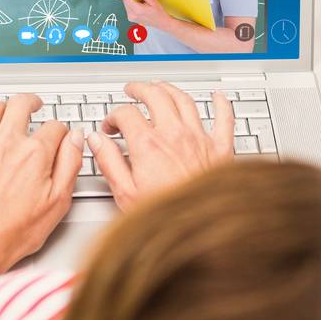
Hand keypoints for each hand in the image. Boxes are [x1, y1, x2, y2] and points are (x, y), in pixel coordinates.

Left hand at [0, 93, 82, 311]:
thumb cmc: (16, 230)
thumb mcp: (58, 201)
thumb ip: (70, 164)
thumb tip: (75, 139)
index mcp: (34, 153)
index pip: (54, 126)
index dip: (60, 131)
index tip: (60, 138)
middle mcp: (7, 143)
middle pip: (20, 104)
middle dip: (31, 102)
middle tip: (34, 105)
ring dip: (2, 107)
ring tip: (6, 111)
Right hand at [87, 80, 233, 209]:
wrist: (202, 232)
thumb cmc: (166, 218)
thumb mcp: (125, 194)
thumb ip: (108, 162)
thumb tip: (95, 141)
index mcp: (148, 145)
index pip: (126, 114)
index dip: (113, 116)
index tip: (109, 127)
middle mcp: (175, 135)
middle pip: (156, 96)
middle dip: (140, 88)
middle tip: (132, 89)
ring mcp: (200, 139)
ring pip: (185, 100)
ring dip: (170, 89)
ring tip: (160, 87)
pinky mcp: (222, 149)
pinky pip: (225, 118)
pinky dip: (221, 104)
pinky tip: (218, 97)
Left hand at [118, 0, 172, 32]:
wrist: (161, 22)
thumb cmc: (159, 12)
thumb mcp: (153, 1)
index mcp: (137, 10)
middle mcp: (132, 15)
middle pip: (124, 0)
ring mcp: (131, 17)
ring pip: (125, 3)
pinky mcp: (131, 18)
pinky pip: (127, 7)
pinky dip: (127, 0)